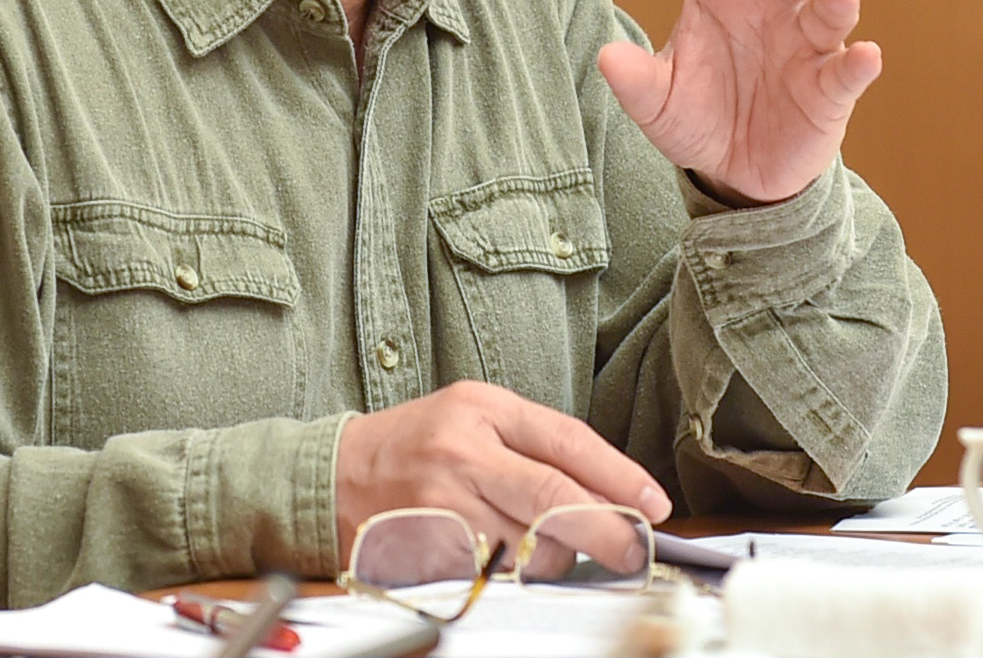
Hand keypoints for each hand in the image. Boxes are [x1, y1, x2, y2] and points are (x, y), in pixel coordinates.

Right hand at [334, 381, 671, 567]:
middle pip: (553, 496)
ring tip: (553, 550)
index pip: (567, 441)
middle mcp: (463, 451)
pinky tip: (508, 560)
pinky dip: (513, 574)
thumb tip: (608, 490)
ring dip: (557, 558)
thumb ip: (535, 445)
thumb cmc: (414, 444)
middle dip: (607, 528)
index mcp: (483, 407)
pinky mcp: (426, 548)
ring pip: (528, 544)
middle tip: (634, 549)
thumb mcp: (475, 416)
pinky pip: (491, 572)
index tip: (652, 503)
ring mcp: (442, 502)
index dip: (619, 476)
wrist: (330, 476)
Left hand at [597, 0, 881, 205]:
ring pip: (826, 10)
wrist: (736, 172)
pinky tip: (865, 56)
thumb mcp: (658, 101)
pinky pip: (845, 73)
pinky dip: (856, 65)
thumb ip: (636, 80)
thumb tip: (605, 58)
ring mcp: (806, 45)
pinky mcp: (829, 90)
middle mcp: (771, 5)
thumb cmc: (697, 116)